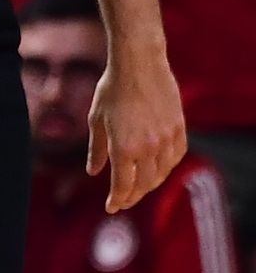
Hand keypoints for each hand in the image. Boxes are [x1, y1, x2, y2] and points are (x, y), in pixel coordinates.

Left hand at [88, 46, 186, 212]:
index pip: (122, 185)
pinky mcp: (179, 130)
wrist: (140, 65)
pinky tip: (157, 170)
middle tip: (122, 202)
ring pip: (161, 174)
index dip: (117, 199)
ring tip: (137, 188)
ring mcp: (166, 139)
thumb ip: (96, 149)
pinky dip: (166, 168)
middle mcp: (148, 147)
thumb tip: (93, 172)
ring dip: (149, 184)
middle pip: (143, 184)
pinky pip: (175, 157)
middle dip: (131, 196)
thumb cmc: (112, 89)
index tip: (111, 208)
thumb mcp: (96, 119)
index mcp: (124, 147)